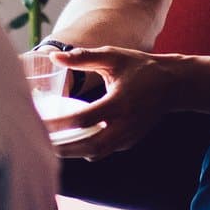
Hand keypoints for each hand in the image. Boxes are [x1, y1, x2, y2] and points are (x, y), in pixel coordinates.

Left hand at [48, 46, 183, 158]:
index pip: (83, 119)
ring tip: (47, 144)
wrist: (173, 85)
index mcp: (119, 102)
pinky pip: (102, 151)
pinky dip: (84, 149)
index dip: (59, 124)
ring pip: (94, 153)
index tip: (37, 122)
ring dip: (71, 152)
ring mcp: (128, 136)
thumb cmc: (140, 67)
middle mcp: (125, 124)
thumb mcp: (113, 56)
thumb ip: (82, 57)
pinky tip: (68, 141)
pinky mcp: (129, 142)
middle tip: (36, 142)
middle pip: (87, 146)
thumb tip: (53, 57)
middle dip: (61, 148)